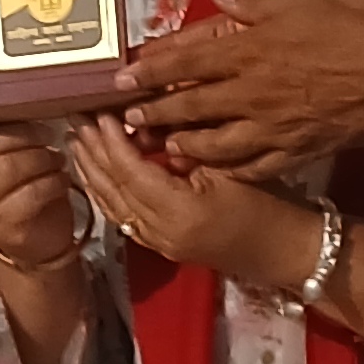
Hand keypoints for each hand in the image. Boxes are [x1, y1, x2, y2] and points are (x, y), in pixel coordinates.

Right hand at [0, 102, 84, 273]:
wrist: (36, 238)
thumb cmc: (17, 185)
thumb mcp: (3, 155)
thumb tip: (9, 93)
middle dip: (21, 134)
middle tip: (45, 132)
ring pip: (11, 168)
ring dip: (41, 157)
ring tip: (56, 157)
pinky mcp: (5, 226)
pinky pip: (31, 193)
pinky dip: (52, 181)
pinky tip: (60, 179)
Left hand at [72, 117, 319, 296]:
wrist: (287, 252)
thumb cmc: (268, 205)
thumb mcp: (229, 168)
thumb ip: (185, 150)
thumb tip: (149, 128)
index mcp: (178, 211)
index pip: (131, 170)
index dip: (112, 140)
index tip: (99, 111)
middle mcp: (160, 231)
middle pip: (113, 188)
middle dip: (92, 152)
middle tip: (76, 118)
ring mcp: (158, 242)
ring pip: (112, 205)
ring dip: (92, 172)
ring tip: (78, 141)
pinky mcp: (162, 245)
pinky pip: (122, 217)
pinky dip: (106, 192)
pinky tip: (97, 174)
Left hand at [120, 0, 363, 179]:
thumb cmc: (353, 25)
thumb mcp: (300, 0)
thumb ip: (253, 3)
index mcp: (249, 50)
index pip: (186, 62)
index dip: (150, 70)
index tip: (122, 78)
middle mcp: (252, 93)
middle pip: (191, 107)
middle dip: (155, 114)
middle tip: (127, 121)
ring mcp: (273, 127)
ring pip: (216, 144)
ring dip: (185, 146)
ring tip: (167, 147)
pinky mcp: (297, 150)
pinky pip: (255, 166)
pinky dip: (231, 170)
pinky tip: (217, 171)